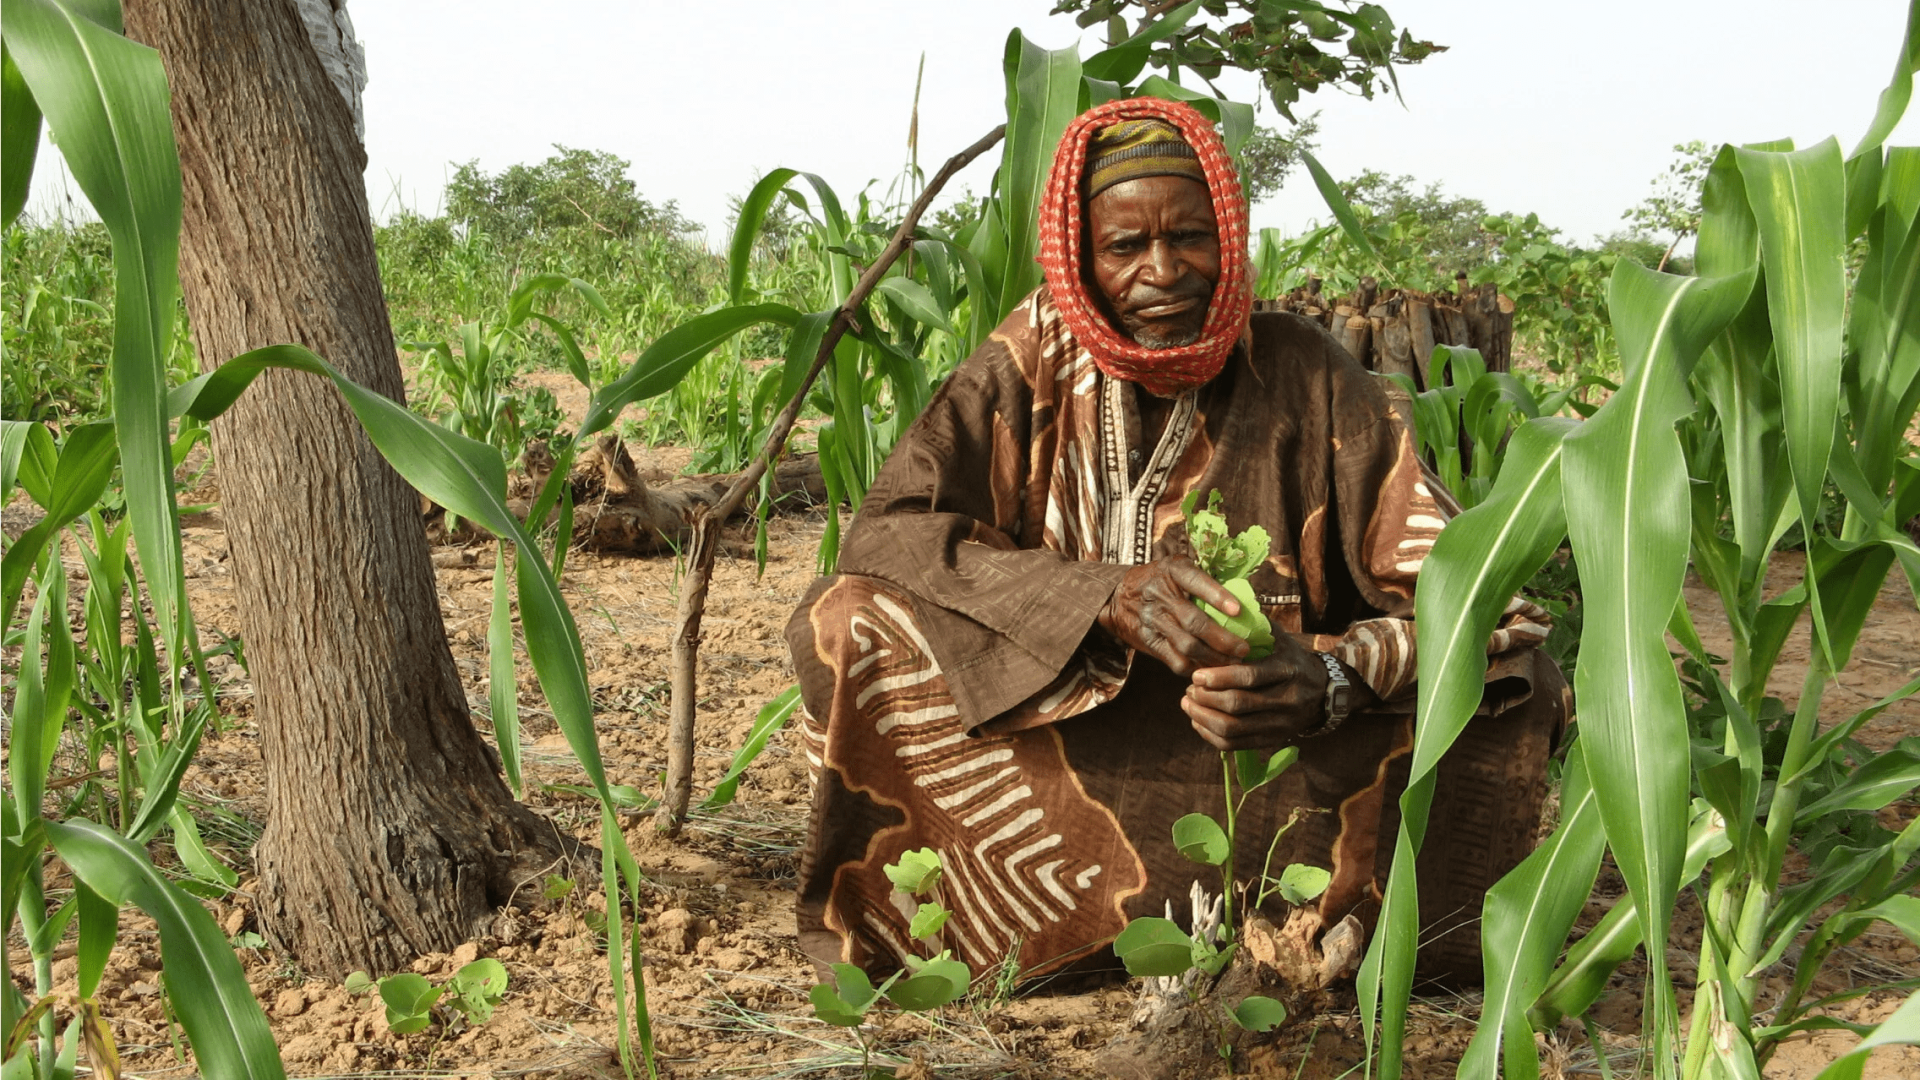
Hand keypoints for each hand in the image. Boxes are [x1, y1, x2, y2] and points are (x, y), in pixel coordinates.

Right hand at [1096, 557, 1249, 675]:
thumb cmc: (1159, 580)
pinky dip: (1195, 668)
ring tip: (1233, 663)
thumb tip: (1245, 599)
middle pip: (1194, 622)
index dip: (1218, 596)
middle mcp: (1161, 594)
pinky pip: (1174, 660)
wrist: (1116, 596)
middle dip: (1222, 639)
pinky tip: (1210, 669)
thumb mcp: (1176, 568)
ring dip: (1213, 658)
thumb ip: (1203, 580)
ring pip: (1187, 645)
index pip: (1196, 582)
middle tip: (1244, 649)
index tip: (1238, 611)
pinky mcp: (1148, 641)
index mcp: (1173, 570)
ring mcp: (1153, 620)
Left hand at [1182, 634, 1338, 750]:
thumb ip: (1255, 626)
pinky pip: (1235, 744)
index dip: (1219, 677)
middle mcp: (1286, 700)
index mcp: (1287, 671)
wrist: (1324, 693)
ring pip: (1233, 729)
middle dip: (1207, 698)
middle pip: (1238, 705)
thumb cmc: (1293, 660)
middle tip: (1189, 689)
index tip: (1196, 675)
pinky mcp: (1272, 740)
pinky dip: (1210, 735)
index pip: (1249, 677)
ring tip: (1188, 704)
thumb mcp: (1281, 640)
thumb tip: (1224, 605)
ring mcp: (1280, 724)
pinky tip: (1198, 721)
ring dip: (1204, 717)